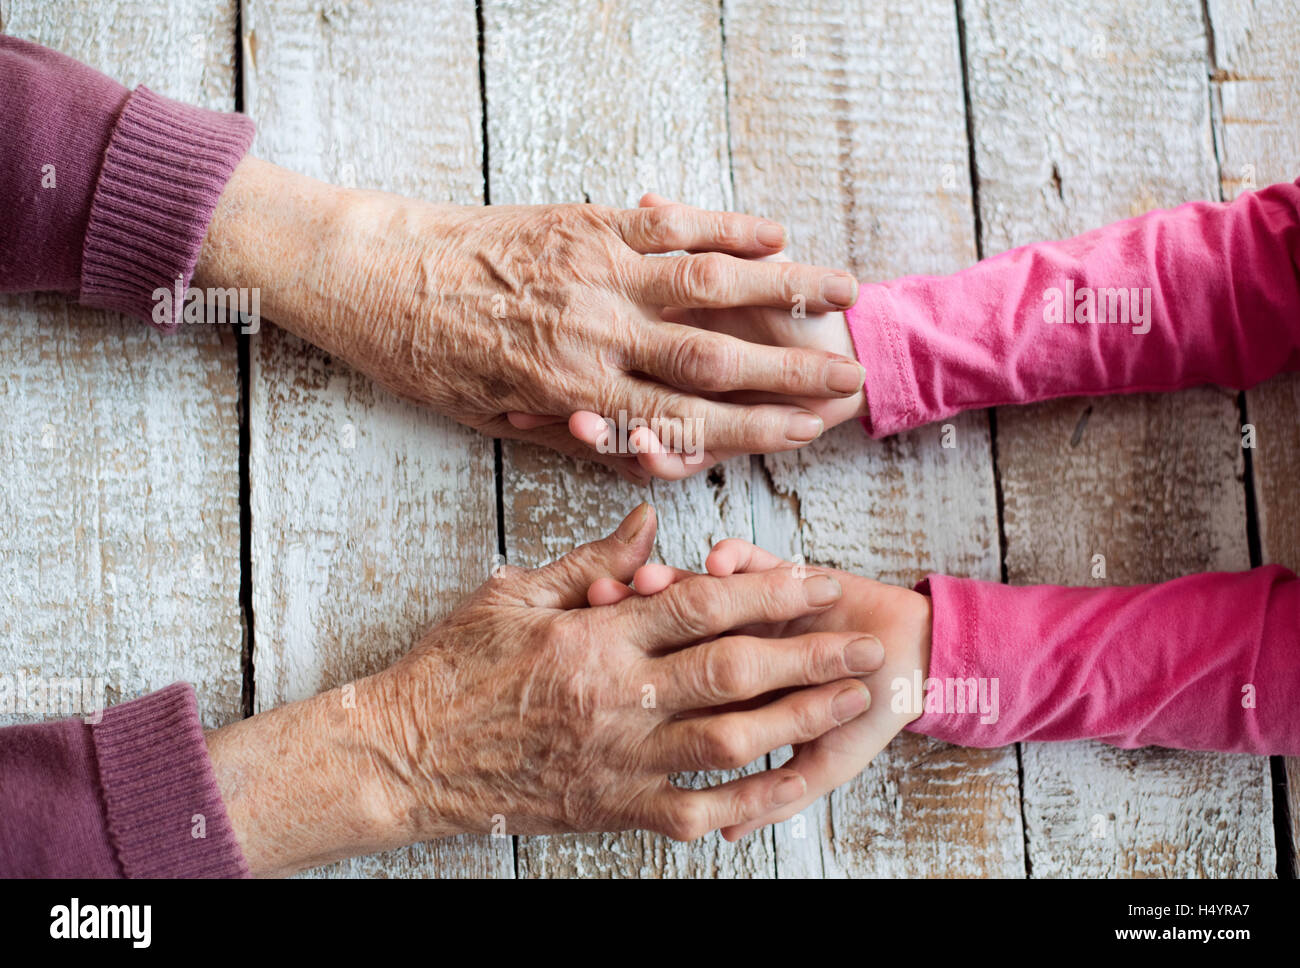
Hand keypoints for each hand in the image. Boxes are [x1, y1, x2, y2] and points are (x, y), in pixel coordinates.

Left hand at [195, 160, 864, 480]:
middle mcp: (597, 335)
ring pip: (712, 284)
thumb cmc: (429, 359)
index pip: (691, 421)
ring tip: (847, 295)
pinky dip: (727, 227)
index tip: (811, 432)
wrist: (375, 278)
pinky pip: (670, 226)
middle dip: (796, 375)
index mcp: (577, 396)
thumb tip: (641, 444)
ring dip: (788, 290)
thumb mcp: (497, 420)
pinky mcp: (585, 224)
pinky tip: (775, 234)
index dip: (761, 430)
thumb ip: (576, 431)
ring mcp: (596, 273)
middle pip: (719, 360)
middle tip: (853, 381)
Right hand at [206, 505, 884, 874]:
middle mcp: (617, 697)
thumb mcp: (515, 595)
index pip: (702, 605)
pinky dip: (744, 803)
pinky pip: (692, 811)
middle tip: (867, 644)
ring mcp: (618, 759)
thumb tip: (652, 520)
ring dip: (799, 720)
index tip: (819, 580)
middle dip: (810, 656)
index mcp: (595, 636)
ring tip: (849, 703)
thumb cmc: (451, 669)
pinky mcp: (611, 808)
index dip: (771, 591)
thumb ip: (592, 563)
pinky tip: (788, 785)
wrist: (403, 759)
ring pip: (729, 741)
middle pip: (734, 670)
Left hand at [586, 537, 930, 839]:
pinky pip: (752, 560)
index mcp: (729, 694)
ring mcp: (754, 610)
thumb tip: (726, 833)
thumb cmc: (871, 714)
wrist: (917, 663)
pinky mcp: (783, 574)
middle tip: (596, 608)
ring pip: (701, 592)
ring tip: (644, 580)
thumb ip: (778, 795)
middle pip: (670, 630)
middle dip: (635, 621)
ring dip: (671, 583)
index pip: (671, 683)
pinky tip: (717, 561)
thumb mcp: (824, 763)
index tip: (591, 671)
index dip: (634, 676)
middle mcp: (733, 646)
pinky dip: (734, 557)